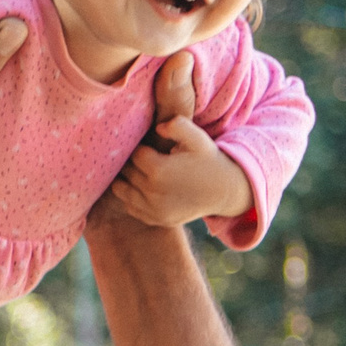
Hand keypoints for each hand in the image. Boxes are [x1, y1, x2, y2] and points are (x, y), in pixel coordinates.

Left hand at [110, 50, 253, 226]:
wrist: (224, 191)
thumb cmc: (208, 160)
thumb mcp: (198, 138)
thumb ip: (178, 126)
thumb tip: (158, 127)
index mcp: (159, 170)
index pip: (134, 154)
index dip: (140, 147)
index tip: (148, 145)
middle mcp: (152, 192)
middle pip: (126, 171)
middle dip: (131, 162)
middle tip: (144, 157)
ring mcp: (153, 209)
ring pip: (121, 190)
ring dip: (127, 179)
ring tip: (140, 171)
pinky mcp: (155, 219)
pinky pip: (130, 206)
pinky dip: (132, 197)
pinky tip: (143, 187)